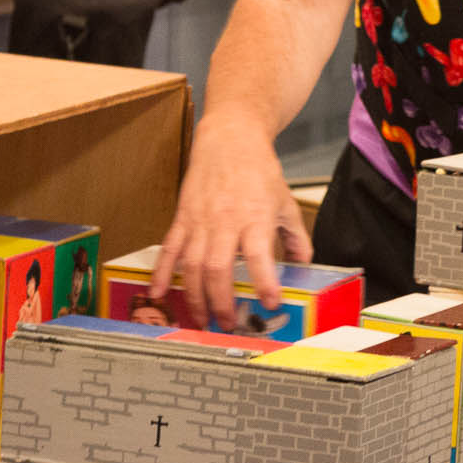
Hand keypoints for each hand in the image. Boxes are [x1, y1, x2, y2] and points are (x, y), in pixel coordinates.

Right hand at [150, 111, 312, 329]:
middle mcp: (226, 220)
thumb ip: (296, 237)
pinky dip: (162, 273)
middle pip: (217, 268)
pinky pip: (169, 249)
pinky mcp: (182, 217)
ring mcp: (200, 220)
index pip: (260, 255)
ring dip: (194, 297)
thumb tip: (303, 265)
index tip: (270, 303)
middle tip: (227, 325)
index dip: (264, 282)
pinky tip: (159, 293)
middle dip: (221, 302)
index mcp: (255, 217)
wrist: (230, 137)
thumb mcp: (285, 202)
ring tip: (201, 320)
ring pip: (191, 265)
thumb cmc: (259, 169)